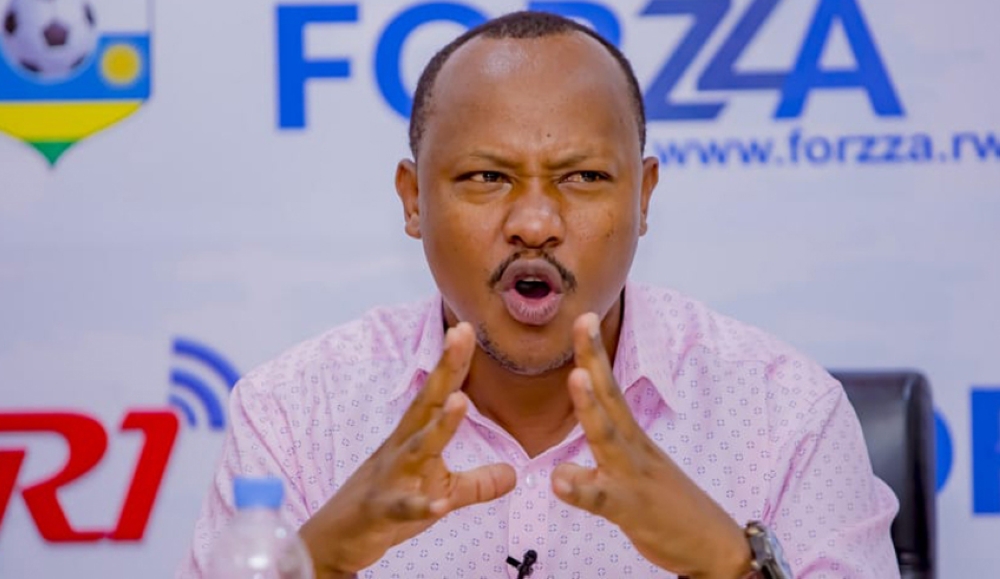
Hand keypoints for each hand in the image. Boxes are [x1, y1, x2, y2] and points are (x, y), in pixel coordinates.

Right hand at [299, 323, 516, 578]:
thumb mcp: (439, 491)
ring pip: (416, 448)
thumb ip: (477, 482)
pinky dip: (421, 504)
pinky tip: (438, 504)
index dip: (454, 363)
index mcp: (413, 438)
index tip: (469, 328)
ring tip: (460, 401)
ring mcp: (390, 478)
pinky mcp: (382, 511)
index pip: (438, 394)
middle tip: (460, 334)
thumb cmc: (387, 506)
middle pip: (426, 403)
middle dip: (445, 370)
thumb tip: (514, 474)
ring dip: (439, 426)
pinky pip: (403, 507)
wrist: (333, 540)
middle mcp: (401, 449)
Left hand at [550, 314, 752, 578]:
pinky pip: (603, 498)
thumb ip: (599, 463)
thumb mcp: (632, 473)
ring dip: (590, 407)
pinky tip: (558, 482)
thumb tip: (564, 463)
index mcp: (632, 437)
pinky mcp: (631, 508)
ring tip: (576, 377)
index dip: (595, 355)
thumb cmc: (668, 507)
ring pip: (608, 437)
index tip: (583, 318)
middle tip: (582, 321)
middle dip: (594, 358)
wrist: (716, 547)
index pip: (610, 389)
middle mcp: (633, 447)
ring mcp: (633, 475)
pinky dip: (581, 489)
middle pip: (610, 396)